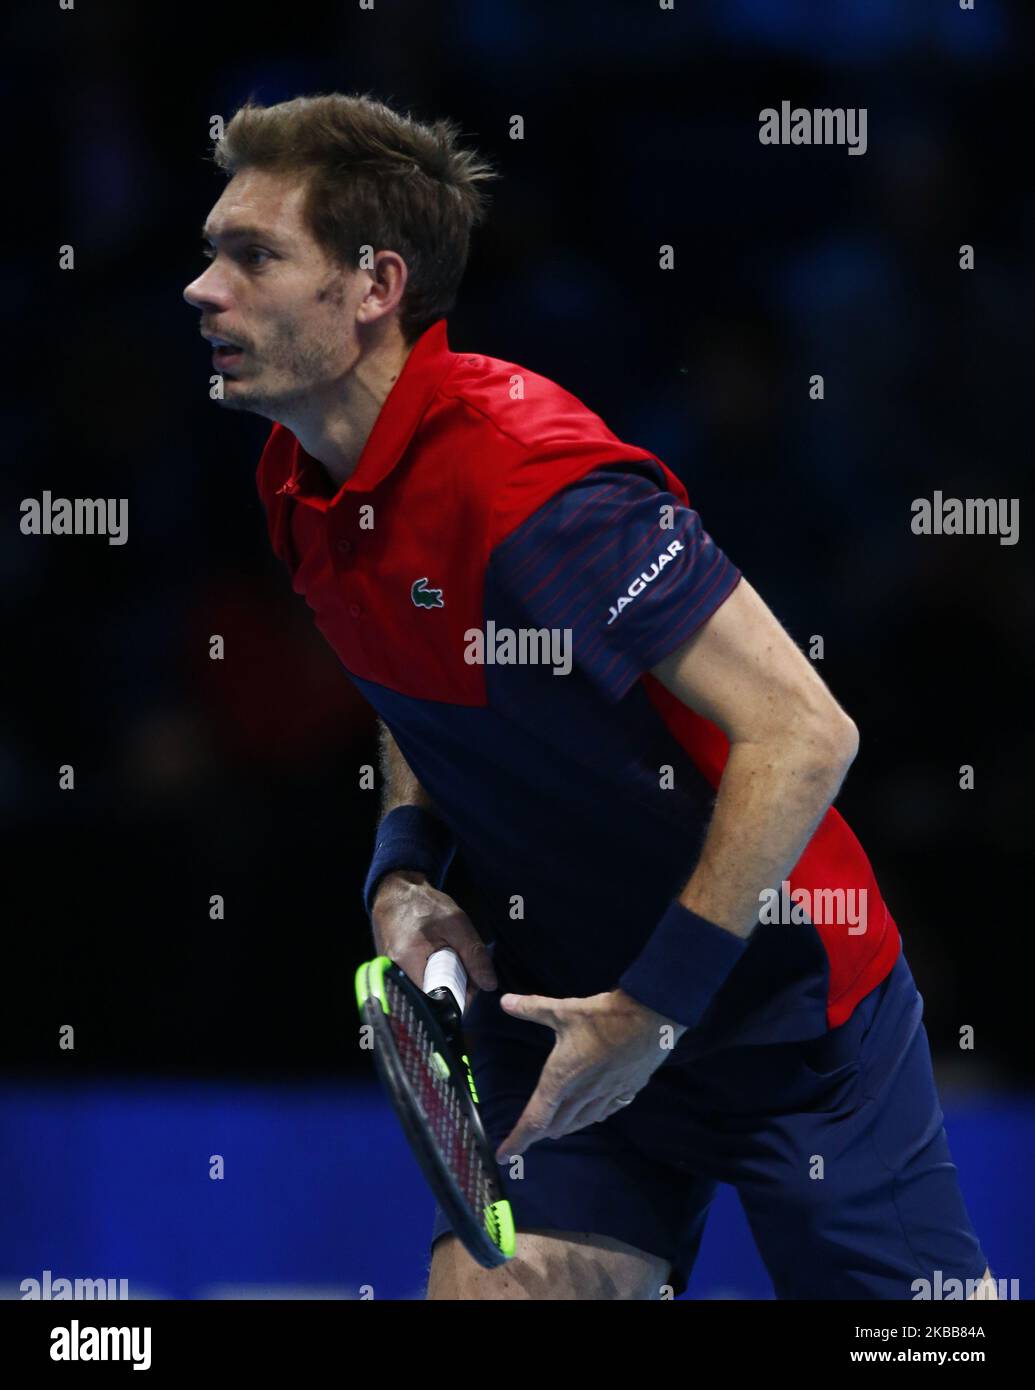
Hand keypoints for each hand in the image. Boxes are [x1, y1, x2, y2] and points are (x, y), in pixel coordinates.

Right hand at [372, 871, 496, 1008]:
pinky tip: (436, 957)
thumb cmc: (425, 904)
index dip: (460, 994)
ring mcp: (389, 973)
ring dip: (442, 980)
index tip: (472, 981)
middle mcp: (393, 973)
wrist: (396, 891)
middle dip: (453, 986)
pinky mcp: (390, 970)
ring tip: (449, 957)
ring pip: (425, 990)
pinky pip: (416, 982)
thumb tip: (489, 985)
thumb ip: (474, 954)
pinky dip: (431, 974)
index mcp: (408, 961)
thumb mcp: (456, 924)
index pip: (438, 998)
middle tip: (463, 965)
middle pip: (431, 996)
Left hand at [494, 989, 682, 1160]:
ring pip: (582, 1121)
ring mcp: (607, 1095)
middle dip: (539, 1132)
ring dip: (565, 1127)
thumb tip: (504, 1001)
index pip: (534, 1119)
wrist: (651, 1019)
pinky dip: (593, 1117)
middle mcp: (582, 1094)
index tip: (504, 1157)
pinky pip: (606, 1112)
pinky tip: (593, 1115)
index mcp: (561, 1079)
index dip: (517, 1140)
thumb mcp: (564, 1011)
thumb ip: (532, 1008)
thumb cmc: (604, 1016)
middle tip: (526, 1135)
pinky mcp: (627, 1090)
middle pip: (556, 1125)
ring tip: (555, 1130)